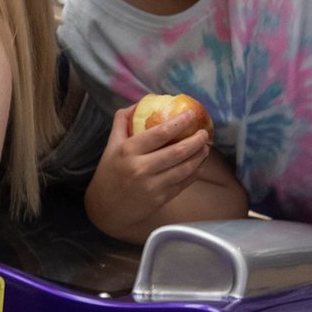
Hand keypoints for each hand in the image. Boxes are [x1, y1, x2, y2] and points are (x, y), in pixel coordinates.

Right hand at [95, 105, 211, 219]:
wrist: (106, 208)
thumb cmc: (109, 172)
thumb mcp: (111, 145)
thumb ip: (123, 121)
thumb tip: (141, 102)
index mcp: (128, 150)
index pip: (160, 133)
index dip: (180, 122)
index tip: (191, 114)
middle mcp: (141, 168)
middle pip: (178, 151)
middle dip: (196, 140)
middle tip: (204, 133)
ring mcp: (152, 185)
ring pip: (185, 168)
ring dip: (199, 156)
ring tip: (205, 147)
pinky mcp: (161, 199)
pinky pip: (183, 183)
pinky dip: (194, 172)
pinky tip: (198, 165)